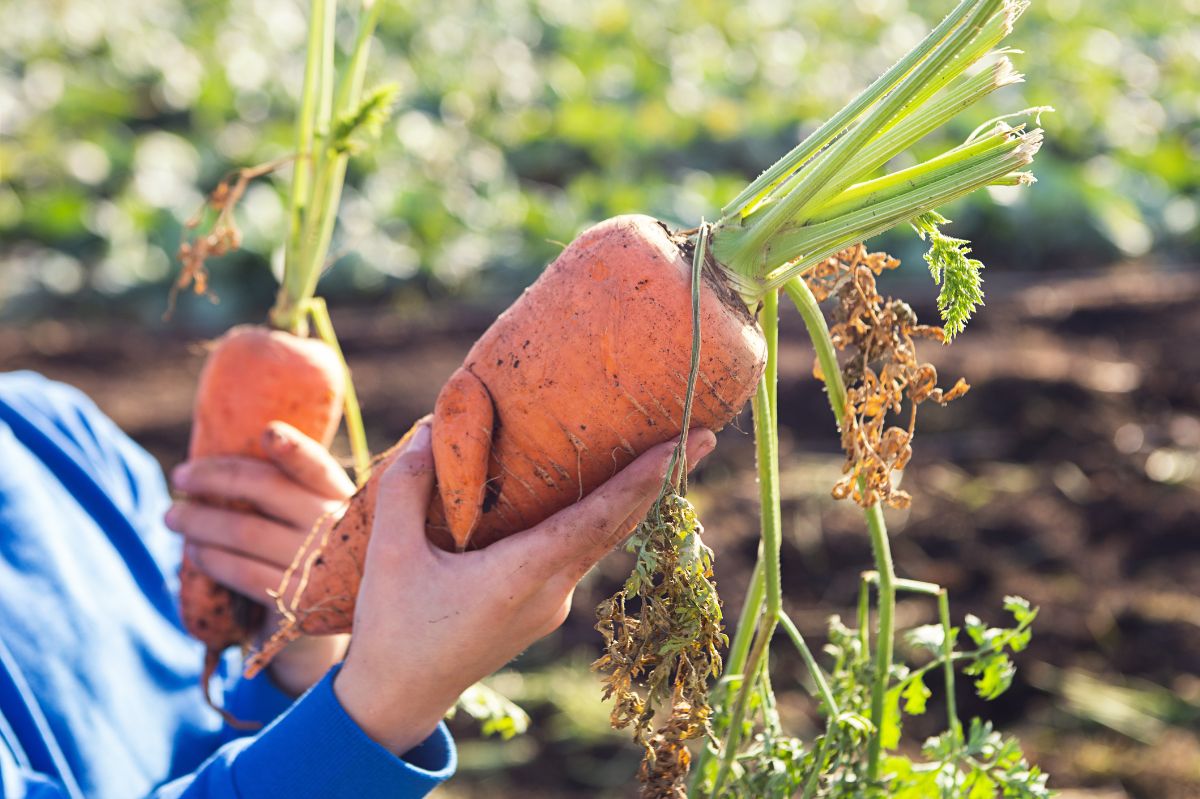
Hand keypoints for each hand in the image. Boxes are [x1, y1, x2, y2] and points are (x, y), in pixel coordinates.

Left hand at [166, 421, 355, 694]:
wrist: (352, 612)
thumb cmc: (326, 547)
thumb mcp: (327, 511)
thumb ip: (296, 486)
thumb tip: (235, 456)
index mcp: (343, 495)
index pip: (316, 466)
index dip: (293, 448)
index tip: (267, 432)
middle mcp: (335, 525)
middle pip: (266, 490)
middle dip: (214, 479)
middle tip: (179, 477)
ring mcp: (318, 564)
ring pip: (245, 531)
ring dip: (201, 522)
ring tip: (174, 517)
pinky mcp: (299, 600)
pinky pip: (243, 573)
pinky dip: (212, 560)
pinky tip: (196, 552)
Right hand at [333, 422, 716, 754]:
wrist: (398, 700)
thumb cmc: (393, 628)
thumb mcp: (388, 554)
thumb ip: (406, 488)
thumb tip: (428, 431)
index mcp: (521, 576)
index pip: (597, 519)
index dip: (644, 479)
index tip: (688, 444)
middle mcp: (550, 592)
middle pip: (616, 527)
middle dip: (660, 480)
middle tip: (703, 436)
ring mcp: (550, 605)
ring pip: (598, 542)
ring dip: (629, 500)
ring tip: (657, 451)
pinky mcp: (540, 610)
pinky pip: (575, 555)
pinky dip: (594, 520)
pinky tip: (587, 492)